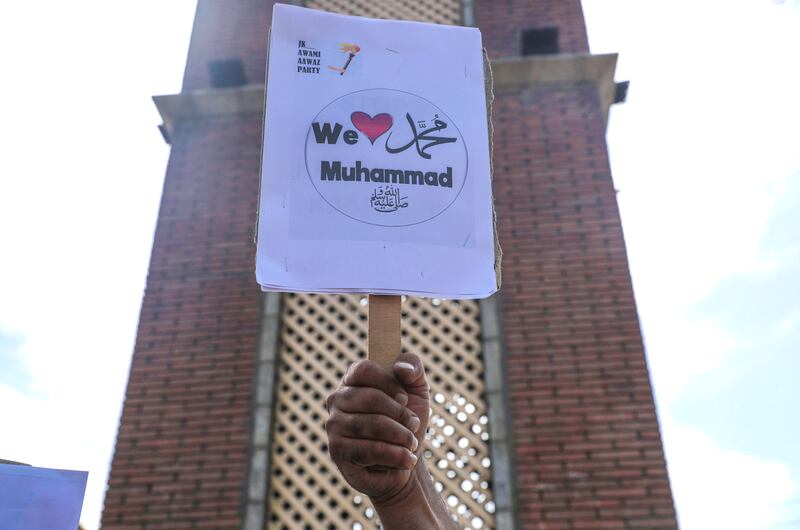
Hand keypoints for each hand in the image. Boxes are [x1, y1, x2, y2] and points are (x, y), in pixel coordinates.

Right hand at [325, 353, 430, 503]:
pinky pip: (370, 450)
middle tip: (414, 425)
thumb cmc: (407, 421)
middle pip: (371, 398)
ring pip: (372, 425)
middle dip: (400, 414)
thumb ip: (413, 367)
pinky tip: (406, 459)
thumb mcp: (418, 390)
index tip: (405, 398)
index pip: (363, 369)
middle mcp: (337, 400)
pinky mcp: (337, 452)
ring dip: (402, 436)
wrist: (405, 461)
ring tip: (412, 444)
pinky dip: (396, 456)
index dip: (388, 382)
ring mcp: (333, 426)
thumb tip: (402, 369)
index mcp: (352, 380)